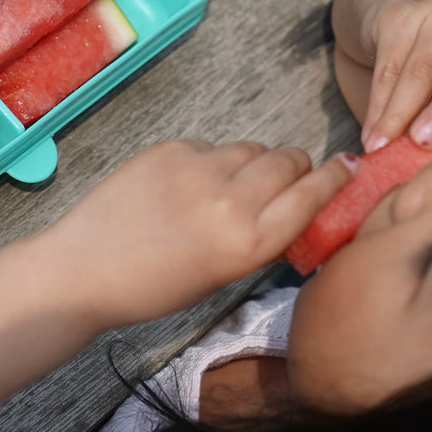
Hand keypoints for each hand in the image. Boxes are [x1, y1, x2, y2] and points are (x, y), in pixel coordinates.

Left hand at [40, 141, 355, 327]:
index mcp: (248, 244)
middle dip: (294, 167)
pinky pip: (210, 146)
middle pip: (288, 160)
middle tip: (285, 178)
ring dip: (251, 162)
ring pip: (251, 148)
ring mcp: (198, 169)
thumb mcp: (222, 274)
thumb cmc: (155, 285)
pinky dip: (209, 161)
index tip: (346, 166)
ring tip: (225, 188)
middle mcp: (230, 202)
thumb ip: (261, 235)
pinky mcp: (170, 149)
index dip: (333, 178)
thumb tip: (294, 199)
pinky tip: (185, 187)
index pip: (311, 195)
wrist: (86, 269)